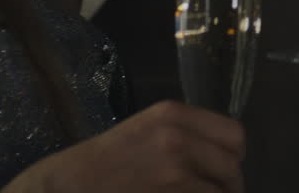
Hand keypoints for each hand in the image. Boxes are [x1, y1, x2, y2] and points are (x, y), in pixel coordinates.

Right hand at [4, 101, 244, 192]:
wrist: (63, 186)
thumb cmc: (101, 161)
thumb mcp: (146, 130)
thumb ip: (185, 135)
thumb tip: (223, 156)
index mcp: (175, 114)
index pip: (235, 136)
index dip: (233, 157)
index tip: (223, 171)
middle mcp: (179, 139)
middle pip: (232, 167)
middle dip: (229, 186)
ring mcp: (174, 172)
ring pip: (221, 192)